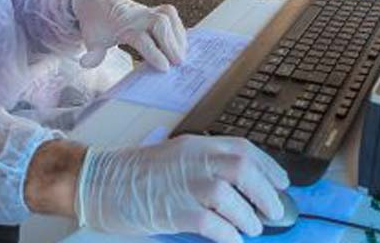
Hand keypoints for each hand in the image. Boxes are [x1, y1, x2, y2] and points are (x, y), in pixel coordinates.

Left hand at [73, 0, 186, 70]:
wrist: (99, 1)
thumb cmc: (98, 25)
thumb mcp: (92, 40)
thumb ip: (93, 54)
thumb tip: (85, 63)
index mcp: (123, 25)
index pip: (141, 38)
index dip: (153, 53)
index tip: (164, 68)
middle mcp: (138, 16)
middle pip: (159, 24)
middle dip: (171, 43)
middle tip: (179, 63)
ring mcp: (148, 10)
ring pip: (168, 16)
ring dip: (178, 35)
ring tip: (183, 55)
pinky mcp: (156, 9)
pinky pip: (172, 15)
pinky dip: (180, 28)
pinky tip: (182, 44)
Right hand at [76, 135, 289, 242]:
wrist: (97, 182)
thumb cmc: (135, 175)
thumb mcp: (174, 159)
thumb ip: (204, 167)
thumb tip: (240, 189)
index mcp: (195, 145)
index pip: (242, 148)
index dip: (268, 166)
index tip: (282, 183)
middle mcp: (192, 159)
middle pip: (242, 167)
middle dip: (265, 191)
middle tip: (274, 212)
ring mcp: (182, 183)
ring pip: (230, 195)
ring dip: (248, 216)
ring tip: (251, 229)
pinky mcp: (172, 210)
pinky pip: (211, 223)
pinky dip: (228, 235)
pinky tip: (232, 241)